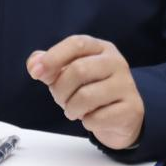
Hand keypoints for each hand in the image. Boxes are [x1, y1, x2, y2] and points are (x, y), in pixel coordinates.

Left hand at [27, 35, 144, 149]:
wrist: (121, 116)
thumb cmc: (90, 90)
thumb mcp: (68, 74)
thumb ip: (49, 66)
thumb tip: (34, 65)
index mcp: (100, 48)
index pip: (76, 43)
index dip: (53, 57)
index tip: (35, 72)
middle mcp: (116, 62)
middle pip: (78, 70)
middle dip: (60, 89)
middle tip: (60, 99)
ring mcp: (126, 84)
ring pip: (86, 96)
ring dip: (71, 108)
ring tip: (74, 110)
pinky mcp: (131, 108)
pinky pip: (98, 118)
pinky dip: (87, 122)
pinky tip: (92, 118)